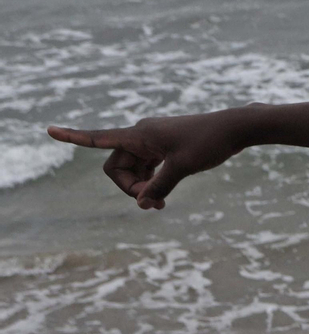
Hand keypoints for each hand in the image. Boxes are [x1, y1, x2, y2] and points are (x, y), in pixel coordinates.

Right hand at [47, 111, 246, 209]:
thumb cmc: (209, 142)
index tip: (49, 130)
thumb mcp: (183, 167)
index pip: (98, 137)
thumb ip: (159, 186)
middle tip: (154, 204)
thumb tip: (140, 202)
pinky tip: (161, 197)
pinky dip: (150, 183)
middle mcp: (141, 136)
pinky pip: (146, 169)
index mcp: (139, 134)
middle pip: (117, 168)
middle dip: (129, 188)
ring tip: (160, 204)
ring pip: (132, 171)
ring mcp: (152, 142)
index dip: (73, 137)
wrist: (235, 129)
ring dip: (140, 189)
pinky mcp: (164, 148)